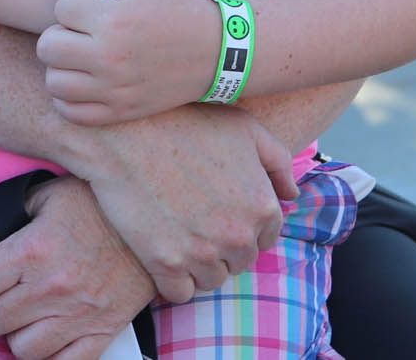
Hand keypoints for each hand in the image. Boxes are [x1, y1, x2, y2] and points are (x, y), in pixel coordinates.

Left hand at [0, 177, 154, 359]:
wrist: (153, 223)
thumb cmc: (91, 205)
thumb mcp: (41, 198)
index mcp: (31, 250)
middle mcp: (51, 287)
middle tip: (1, 295)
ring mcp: (79, 315)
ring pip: (23, 349)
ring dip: (17, 334)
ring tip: (24, 315)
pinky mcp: (104, 332)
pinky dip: (51, 354)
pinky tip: (49, 334)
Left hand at [37, 0, 226, 123]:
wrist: (221, 52)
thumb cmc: (182, 6)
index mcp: (113, 21)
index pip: (61, 9)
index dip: (74, 3)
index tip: (93, 6)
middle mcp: (110, 58)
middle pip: (48, 47)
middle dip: (60, 33)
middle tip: (80, 31)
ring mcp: (115, 89)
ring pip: (55, 82)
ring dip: (61, 66)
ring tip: (81, 54)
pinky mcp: (122, 111)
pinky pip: (72, 112)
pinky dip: (69, 98)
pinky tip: (84, 80)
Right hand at [62, 104, 294, 302]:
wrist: (123, 132)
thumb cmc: (183, 122)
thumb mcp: (243, 128)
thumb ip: (277, 161)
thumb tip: (291, 195)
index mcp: (262, 206)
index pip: (263, 239)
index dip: (240, 225)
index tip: (215, 212)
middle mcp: (237, 235)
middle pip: (238, 262)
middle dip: (221, 247)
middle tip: (193, 221)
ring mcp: (201, 252)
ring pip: (211, 280)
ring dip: (198, 266)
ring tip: (176, 236)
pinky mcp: (165, 263)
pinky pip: (179, 293)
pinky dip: (172, 281)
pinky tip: (161, 257)